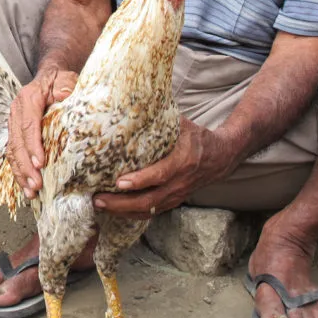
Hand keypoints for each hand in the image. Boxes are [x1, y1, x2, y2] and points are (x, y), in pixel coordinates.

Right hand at [8, 67, 78, 198]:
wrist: (50, 76)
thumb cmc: (61, 80)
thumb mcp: (67, 79)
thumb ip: (66, 87)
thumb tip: (64, 96)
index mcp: (28, 98)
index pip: (29, 125)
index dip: (33, 146)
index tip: (41, 164)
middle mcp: (17, 111)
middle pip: (17, 142)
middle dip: (26, 166)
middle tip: (37, 186)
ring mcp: (14, 122)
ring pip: (12, 151)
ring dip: (21, 173)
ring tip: (31, 192)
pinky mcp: (16, 132)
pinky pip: (14, 154)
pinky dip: (19, 171)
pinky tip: (26, 186)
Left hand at [93, 117, 235, 218]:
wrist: (219, 158)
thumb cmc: (196, 137)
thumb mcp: (182, 124)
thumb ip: (160, 119)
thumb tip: (133, 104)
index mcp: (182, 162)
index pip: (159, 175)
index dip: (139, 180)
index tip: (119, 182)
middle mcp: (178, 183)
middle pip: (148, 200)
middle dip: (121, 203)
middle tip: (97, 199)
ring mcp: (175, 196)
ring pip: (147, 209)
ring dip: (122, 211)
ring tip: (98, 205)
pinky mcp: (172, 202)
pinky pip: (150, 212)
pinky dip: (131, 214)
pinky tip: (113, 210)